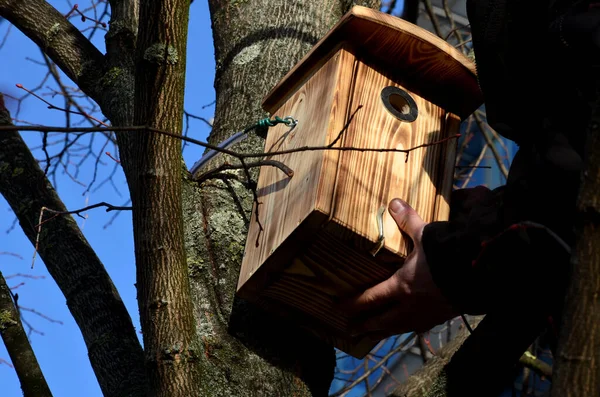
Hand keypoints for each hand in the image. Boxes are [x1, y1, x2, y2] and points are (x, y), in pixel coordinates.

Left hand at [345, 199, 457, 338]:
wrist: (482, 276)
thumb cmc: (448, 256)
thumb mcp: (425, 234)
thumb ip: (407, 220)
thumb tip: (393, 202)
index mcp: (401, 287)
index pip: (370, 299)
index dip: (354, 304)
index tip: (339, 308)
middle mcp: (410, 306)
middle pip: (382, 321)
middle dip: (365, 325)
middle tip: (351, 330)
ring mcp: (427, 316)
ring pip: (400, 328)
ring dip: (385, 331)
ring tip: (375, 334)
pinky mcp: (442, 318)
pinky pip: (419, 327)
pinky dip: (408, 328)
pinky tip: (409, 327)